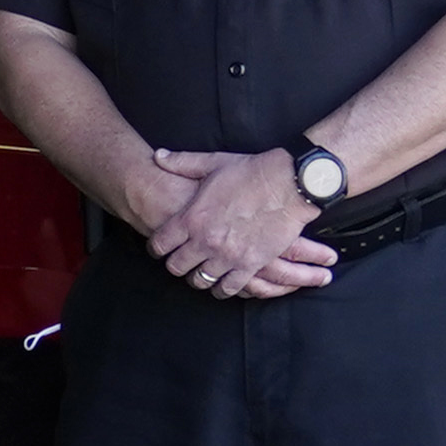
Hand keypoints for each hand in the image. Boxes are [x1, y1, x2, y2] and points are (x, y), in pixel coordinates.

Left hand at [141, 144, 331, 299]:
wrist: (289, 184)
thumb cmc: (251, 172)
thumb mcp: (212, 163)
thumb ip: (181, 163)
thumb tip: (158, 156)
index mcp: (192, 218)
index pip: (160, 244)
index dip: (156, 248)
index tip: (159, 248)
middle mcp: (205, 241)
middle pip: (176, 267)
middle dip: (175, 264)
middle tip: (179, 260)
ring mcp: (227, 256)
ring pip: (200, 281)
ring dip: (198, 277)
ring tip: (200, 272)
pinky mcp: (250, 265)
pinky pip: (228, 288)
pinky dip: (222, 289)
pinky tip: (221, 284)